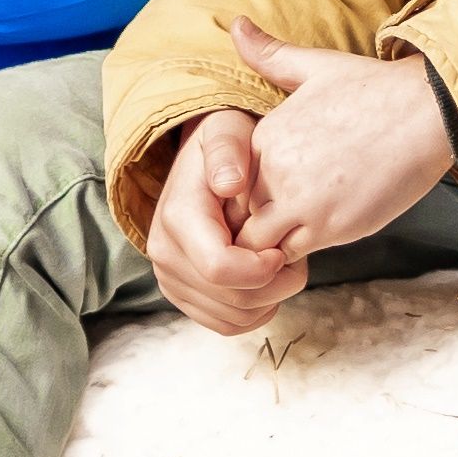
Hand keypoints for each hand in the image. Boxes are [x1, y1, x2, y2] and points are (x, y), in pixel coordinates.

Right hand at [144, 115, 312, 336]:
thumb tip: (229, 182)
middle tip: (292, 255)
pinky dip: (255, 312)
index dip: (262, 268)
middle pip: (231, 299)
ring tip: (280, 262)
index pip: (220, 268)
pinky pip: (224, 324)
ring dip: (268, 299)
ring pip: (232, 317)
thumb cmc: (223, 146)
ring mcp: (171, 278)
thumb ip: (228, 152)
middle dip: (275, 285)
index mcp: (178, 217)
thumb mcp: (226, 131)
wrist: (202, 163)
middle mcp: (165, 253)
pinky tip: (267, 283)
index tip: (282, 248)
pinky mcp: (182, 294)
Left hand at [223, 19, 457, 255]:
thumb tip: (235, 24)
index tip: (266, 193)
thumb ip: (271, 55)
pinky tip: (318, 234)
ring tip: (296, 232)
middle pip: (239, 218)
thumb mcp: (317, 66)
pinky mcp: (330, 226)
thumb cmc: (375, 88)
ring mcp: (301, 202)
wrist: (428, 110)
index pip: (227, 183)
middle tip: (276, 222)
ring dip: (271, 244)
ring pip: (259, 245)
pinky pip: (293, 255)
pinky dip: (297, 253)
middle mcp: (274, 171)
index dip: (243, 193)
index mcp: (265, 136)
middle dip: (251, 224)